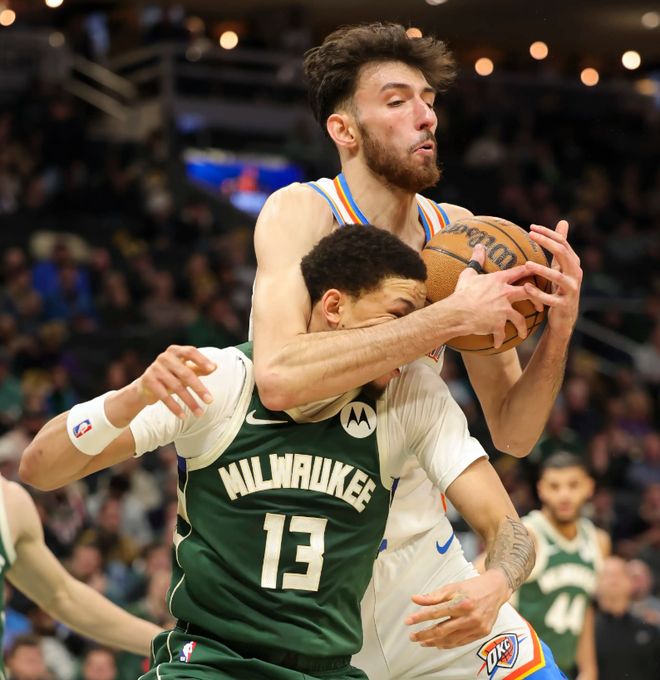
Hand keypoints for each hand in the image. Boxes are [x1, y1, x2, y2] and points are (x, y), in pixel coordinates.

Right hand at [135, 345, 215, 417]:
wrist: (146, 386)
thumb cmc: (171, 375)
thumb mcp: (185, 370)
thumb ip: (199, 368)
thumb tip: (216, 366)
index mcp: (175, 351)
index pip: (190, 352)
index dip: (201, 360)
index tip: (212, 369)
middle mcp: (164, 357)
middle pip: (186, 373)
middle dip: (199, 388)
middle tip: (210, 401)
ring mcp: (155, 368)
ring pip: (176, 387)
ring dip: (190, 402)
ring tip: (200, 413)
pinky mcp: (148, 381)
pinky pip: (164, 396)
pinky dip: (175, 407)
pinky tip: (183, 416)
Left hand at [405, 570, 509, 648]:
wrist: (495, 590)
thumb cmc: (471, 587)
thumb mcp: (452, 587)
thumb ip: (433, 596)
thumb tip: (415, 599)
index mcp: (461, 603)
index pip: (436, 613)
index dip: (420, 618)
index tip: (408, 621)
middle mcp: (470, 617)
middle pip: (442, 630)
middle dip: (425, 634)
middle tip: (412, 636)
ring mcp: (477, 627)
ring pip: (451, 640)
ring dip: (434, 642)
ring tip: (423, 641)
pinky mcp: (481, 634)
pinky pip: (461, 642)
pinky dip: (448, 644)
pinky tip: (438, 643)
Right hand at [451, 245, 539, 348]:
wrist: (458, 311)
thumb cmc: (462, 292)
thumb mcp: (468, 274)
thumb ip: (477, 260)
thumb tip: (479, 246)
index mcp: (498, 280)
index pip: (520, 272)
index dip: (531, 269)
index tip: (540, 270)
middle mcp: (505, 294)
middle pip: (528, 294)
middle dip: (538, 299)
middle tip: (540, 306)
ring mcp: (503, 310)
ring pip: (520, 319)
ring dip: (522, 328)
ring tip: (523, 333)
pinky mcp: (498, 324)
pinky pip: (502, 334)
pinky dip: (500, 340)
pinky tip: (498, 344)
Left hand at [524, 220, 581, 338]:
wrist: (565, 317)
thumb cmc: (560, 287)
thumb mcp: (561, 265)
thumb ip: (561, 245)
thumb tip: (563, 221)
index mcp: (573, 263)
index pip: (562, 243)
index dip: (548, 234)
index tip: (531, 228)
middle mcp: (575, 274)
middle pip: (563, 253)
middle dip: (547, 242)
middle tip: (530, 235)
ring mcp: (571, 290)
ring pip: (558, 277)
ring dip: (542, 270)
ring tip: (526, 264)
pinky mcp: (564, 305)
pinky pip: (551, 299)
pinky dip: (538, 293)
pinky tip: (526, 287)